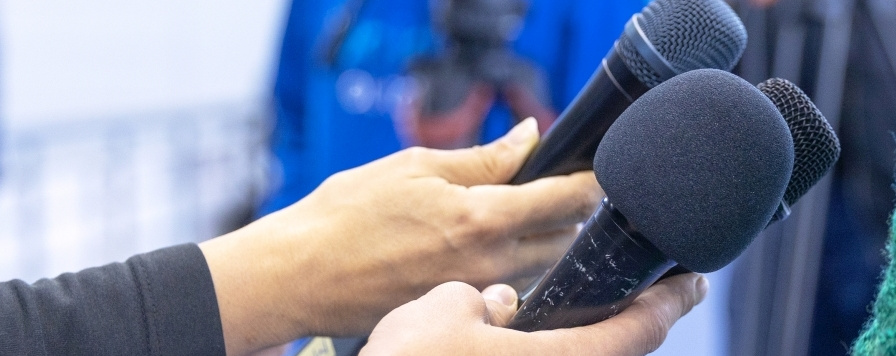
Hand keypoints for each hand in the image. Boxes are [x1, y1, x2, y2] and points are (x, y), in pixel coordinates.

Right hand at [200, 119, 603, 354]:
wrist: (298, 275)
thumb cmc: (345, 216)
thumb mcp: (415, 167)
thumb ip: (483, 158)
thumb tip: (530, 138)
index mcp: (480, 218)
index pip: (566, 200)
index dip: (589, 181)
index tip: (597, 171)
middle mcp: (489, 262)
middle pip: (567, 238)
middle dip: (572, 213)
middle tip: (558, 190)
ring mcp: (478, 294)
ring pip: (543, 266)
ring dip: (547, 241)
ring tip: (525, 218)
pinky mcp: (462, 311)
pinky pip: (512, 289)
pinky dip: (518, 267)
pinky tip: (497, 252)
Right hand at [361, 273, 709, 355]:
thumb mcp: (441, 307)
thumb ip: (481, 298)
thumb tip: (498, 301)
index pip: (635, 333)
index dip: (669, 304)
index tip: (691, 280)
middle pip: (612, 349)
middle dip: (636, 315)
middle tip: (661, 283)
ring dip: (589, 329)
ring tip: (601, 293)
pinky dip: (543, 343)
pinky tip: (530, 322)